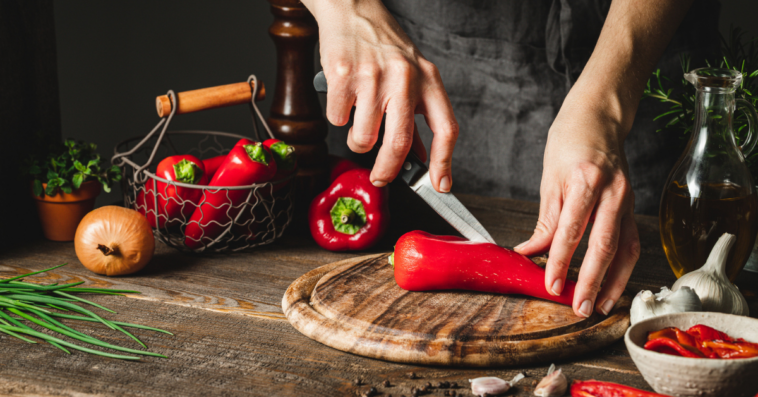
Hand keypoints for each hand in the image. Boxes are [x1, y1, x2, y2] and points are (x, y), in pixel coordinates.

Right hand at [302, 0, 457, 191]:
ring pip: (363, 137)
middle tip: (381, 178)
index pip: (446, 128)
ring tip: (359, 120)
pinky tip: (344, 97)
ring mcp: (373, 77)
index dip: (444, 162)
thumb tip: (419, 159)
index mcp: (428, 80)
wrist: (353, 10)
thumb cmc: (384, 47)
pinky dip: (338, 117)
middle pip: (399, 143)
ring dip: (358, 140)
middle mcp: (404, 78)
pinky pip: (338, 119)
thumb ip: (416, 117)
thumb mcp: (411, 77)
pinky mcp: (343, 75)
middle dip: (388, 170)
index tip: (441, 185)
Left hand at [514, 91, 640, 317]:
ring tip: (601, 306)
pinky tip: (613, 284)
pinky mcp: (632, 205)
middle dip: (591, 281)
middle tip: (580, 307)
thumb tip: (530, 252)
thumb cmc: (569, 143)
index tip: (550, 285)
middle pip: (603, 245)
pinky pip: (631, 241)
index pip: (571, 231)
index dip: (560, 261)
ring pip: (624, 248)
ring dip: (614, 281)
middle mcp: (612, 192)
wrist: (598, 118)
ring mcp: (626, 199)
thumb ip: (546, 220)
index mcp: (585, 181)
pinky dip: (623, 266)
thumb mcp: (549, 178)